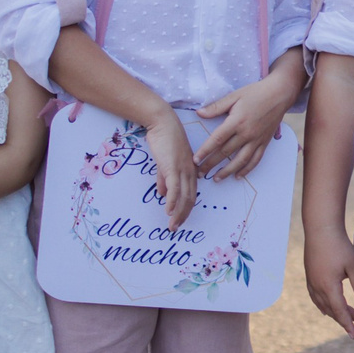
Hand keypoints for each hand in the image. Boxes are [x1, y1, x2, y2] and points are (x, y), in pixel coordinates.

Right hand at [146, 109, 198, 229]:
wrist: (163, 123)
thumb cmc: (164, 141)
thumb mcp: (164, 163)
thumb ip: (164, 179)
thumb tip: (163, 194)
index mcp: (190, 171)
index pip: (191, 195)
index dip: (185, 210)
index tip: (178, 221)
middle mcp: (190, 172)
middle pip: (190, 199)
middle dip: (183, 216)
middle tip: (175, 228)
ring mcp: (183, 170)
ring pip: (183, 197)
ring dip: (178, 213)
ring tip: (172, 226)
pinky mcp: (173, 167)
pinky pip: (174, 188)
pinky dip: (172, 201)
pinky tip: (168, 211)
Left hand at [196, 69, 292, 179]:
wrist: (280, 93)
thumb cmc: (255, 92)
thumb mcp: (234, 96)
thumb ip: (216, 107)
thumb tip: (199, 113)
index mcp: (236, 121)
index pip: (217, 140)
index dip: (205, 151)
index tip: (195, 160)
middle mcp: (246, 133)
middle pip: (226, 153)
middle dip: (211, 164)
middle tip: (200, 173)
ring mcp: (257, 140)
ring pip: (240, 161)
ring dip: (228, 171)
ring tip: (217, 178)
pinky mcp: (265, 142)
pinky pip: (255, 160)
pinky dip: (247, 170)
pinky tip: (238, 176)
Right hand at [305, 226, 353, 334]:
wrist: (320, 228)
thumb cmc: (339, 245)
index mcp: (328, 286)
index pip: (339, 311)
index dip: (348, 323)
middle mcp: (317, 287)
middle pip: (332, 310)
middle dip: (346, 318)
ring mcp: (311, 281)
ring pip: (323, 305)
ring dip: (335, 313)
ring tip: (347, 318)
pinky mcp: (309, 275)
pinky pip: (315, 297)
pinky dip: (323, 305)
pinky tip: (327, 309)